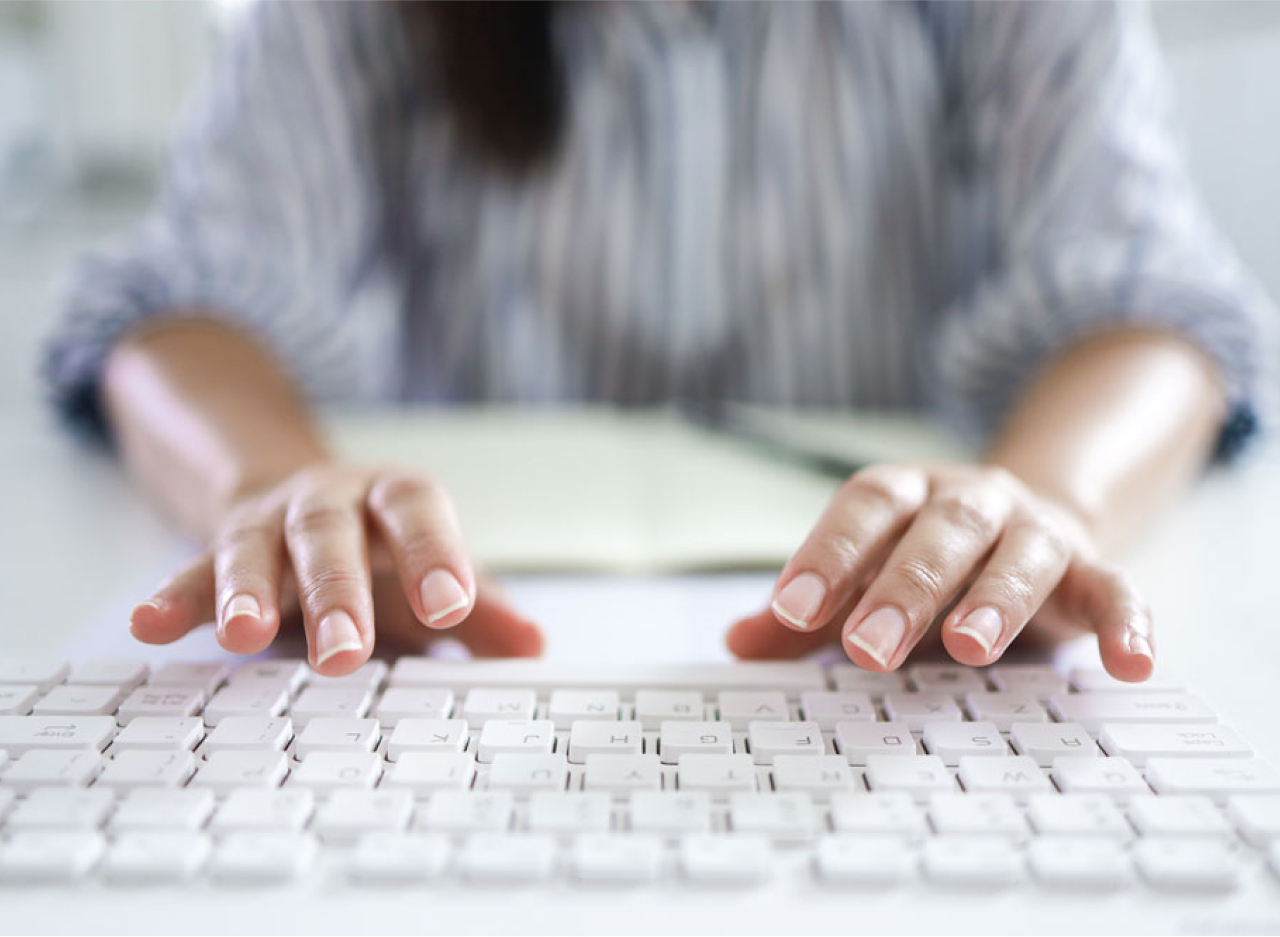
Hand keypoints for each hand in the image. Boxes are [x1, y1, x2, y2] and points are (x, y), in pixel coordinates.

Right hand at [129, 464, 542, 673]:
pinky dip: (174, 600)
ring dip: (248, 592)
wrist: (311, 502)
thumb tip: (534, 646)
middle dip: (337, 592)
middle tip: (344, 653)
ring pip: (255, 548)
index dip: (435, 555)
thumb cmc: (387, 550)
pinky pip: (191, 572)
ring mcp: (270, 522)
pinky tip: (149, 627)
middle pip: (330, 536)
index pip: (418, 514)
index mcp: (395, 498)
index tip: (453, 606)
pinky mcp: (221, 550)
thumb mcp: (436, 572)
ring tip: (244, 635)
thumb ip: (484, 609)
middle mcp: (330, 500)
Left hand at [726, 462, 1153, 680]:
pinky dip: (1127, 624)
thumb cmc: (926, 563)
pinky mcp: (1091, 572)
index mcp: (908, 496)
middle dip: (902, 589)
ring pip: (1021, 556)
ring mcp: (1034, 533)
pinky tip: (1129, 665)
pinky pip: (1117, 592)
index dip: (827, 554)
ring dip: (995, 599)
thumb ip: (810, 614)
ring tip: (968, 648)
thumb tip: (737, 640)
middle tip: (865, 648)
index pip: (865, 507)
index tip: (789, 609)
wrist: (1022, 525)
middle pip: (939, 533)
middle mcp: (971, 503)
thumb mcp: (866, 581)